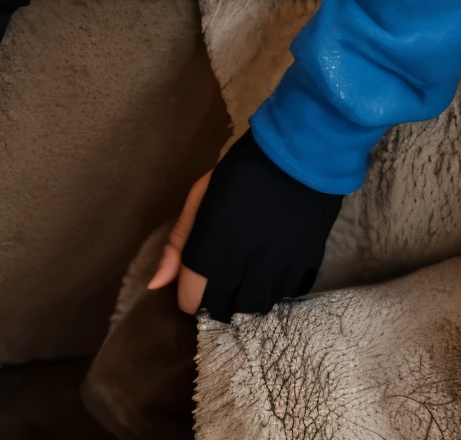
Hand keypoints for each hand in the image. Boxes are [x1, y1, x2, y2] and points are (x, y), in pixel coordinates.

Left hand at [149, 130, 343, 322]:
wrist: (299, 151)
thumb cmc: (242, 170)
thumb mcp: (201, 197)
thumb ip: (179, 242)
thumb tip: (156, 284)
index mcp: (212, 246)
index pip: (190, 299)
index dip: (188, 292)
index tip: (196, 279)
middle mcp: (243, 264)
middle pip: (224, 308)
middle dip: (217, 298)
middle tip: (222, 277)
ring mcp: (276, 266)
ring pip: (256, 306)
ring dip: (248, 297)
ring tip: (248, 275)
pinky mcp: (304, 263)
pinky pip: (287, 293)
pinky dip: (276, 286)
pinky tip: (273, 267)